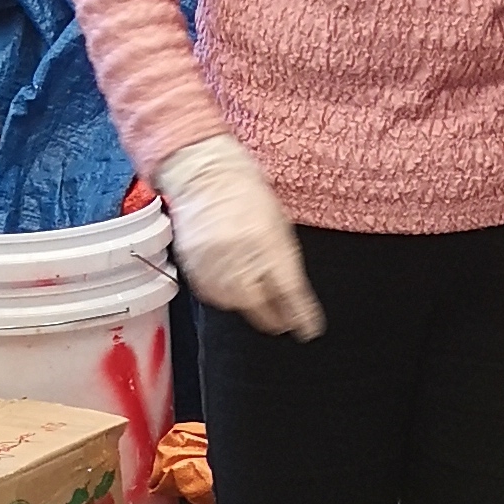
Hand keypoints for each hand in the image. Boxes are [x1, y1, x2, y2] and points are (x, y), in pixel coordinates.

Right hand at [157, 136, 323, 340]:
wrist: (205, 175)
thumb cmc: (247, 194)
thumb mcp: (279, 224)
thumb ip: (286, 261)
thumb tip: (294, 297)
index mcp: (267, 241)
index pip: (290, 290)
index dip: (302, 315)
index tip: (310, 329)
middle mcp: (239, 255)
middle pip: (259, 306)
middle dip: (275, 319)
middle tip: (284, 322)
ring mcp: (213, 261)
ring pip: (235, 304)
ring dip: (250, 306)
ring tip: (258, 297)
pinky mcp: (194, 265)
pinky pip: (213, 295)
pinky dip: (226, 296)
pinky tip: (234, 286)